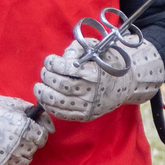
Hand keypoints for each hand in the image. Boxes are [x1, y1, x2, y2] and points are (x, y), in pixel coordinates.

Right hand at [0, 62, 50, 164]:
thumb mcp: (16, 105)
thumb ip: (37, 115)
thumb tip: (52, 127)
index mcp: (25, 129)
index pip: (42, 138)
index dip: (37, 133)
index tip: (30, 131)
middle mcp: (18, 145)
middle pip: (32, 150)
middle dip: (28, 143)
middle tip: (17, 136)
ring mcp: (7, 157)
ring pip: (23, 162)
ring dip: (20, 154)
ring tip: (10, 146)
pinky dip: (7, 162)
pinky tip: (0, 151)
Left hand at [33, 29, 161, 123]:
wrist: (125, 83)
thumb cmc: (106, 63)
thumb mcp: (96, 49)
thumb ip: (77, 49)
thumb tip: (63, 57)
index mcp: (95, 73)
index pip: (68, 69)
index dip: (53, 64)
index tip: (49, 60)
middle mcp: (93, 91)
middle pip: (62, 86)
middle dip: (48, 78)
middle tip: (44, 72)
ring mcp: (90, 106)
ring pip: (60, 103)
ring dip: (44, 95)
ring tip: (39, 88)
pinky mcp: (87, 116)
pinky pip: (64, 115)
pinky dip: (51, 108)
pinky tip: (46, 99)